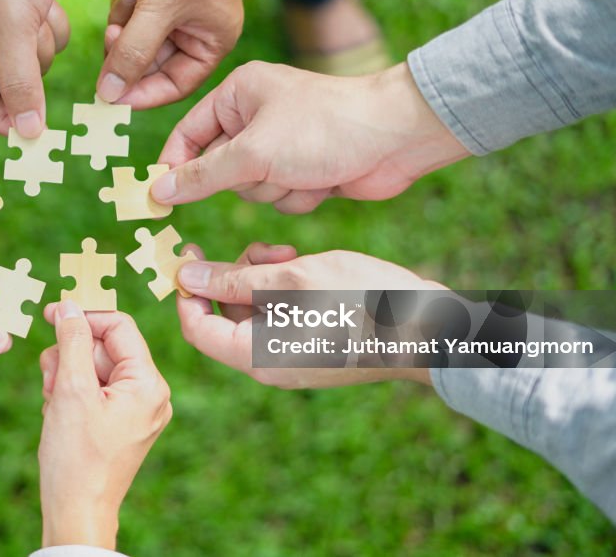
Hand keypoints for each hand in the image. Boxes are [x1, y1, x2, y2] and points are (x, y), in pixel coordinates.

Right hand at [0, 0, 70, 136]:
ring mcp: (1, 21)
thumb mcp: (14, 28)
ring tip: (36, 10)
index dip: (3, 116)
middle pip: (9, 84)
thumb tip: (29, 133)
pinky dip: (54, 25)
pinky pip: (48, 38)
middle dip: (28, 66)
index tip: (32, 128)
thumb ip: (22, 84)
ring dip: (44, 43)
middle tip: (30, 36)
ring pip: (34, 62)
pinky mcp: (27, 6)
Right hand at [38, 301, 171, 549]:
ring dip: (67, 373)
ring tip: (52, 397)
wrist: (76, 513)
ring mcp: (136, 410)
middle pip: (106, 346)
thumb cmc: (76, 457)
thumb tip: (69, 306)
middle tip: (49, 375)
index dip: (84, 316)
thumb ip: (71, 341)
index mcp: (148, 384)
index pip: (119, 326)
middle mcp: (150, 394)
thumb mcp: (71, 390)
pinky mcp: (120, 423)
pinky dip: (72, 392)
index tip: (51, 313)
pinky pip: (95, 389)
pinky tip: (57, 409)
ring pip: (95, 367)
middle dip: (71, 354)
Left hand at [97, 0, 245, 107]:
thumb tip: (110, 94)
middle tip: (110, 46)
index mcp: (214, 38)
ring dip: (125, 28)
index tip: (112, 97)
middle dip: (129, 55)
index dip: (144, 93)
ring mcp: (173, 6)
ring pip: (136, 39)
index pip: (176, 84)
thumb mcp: (159, 6)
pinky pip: (130, 14)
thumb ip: (133, 53)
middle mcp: (196, 27)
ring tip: (126, 9)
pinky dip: (124, 6)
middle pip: (152, 63)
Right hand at [152, 61, 469, 212]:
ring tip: (303, 170)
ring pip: (250, 189)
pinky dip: (299, 196)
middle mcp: (255, 116)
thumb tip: (159, 190)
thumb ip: (203, 175)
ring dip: (275, 190)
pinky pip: (279, 198)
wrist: (395, 138)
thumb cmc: (323, 129)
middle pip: (218, 168)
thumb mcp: (253, 153)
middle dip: (246, 179)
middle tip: (269, 168)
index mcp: (238, 93)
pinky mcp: (303, 169)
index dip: (175, 165)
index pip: (187, 133)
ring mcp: (281, 144)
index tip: (161, 197)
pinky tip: (322, 181)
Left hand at [175, 242, 438, 387]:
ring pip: (254, 313)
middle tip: (263, 250)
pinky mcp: (313, 348)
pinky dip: (283, 289)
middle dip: (234, 277)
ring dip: (261, 277)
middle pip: (225, 319)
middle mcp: (269, 366)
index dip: (187, 291)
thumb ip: (236, 278)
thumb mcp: (293, 277)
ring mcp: (292, 360)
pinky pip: (280, 318)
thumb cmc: (362, 301)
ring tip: (289, 254)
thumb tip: (186, 277)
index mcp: (257, 357)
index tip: (190, 253)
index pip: (196, 328)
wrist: (429, 329)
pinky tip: (305, 266)